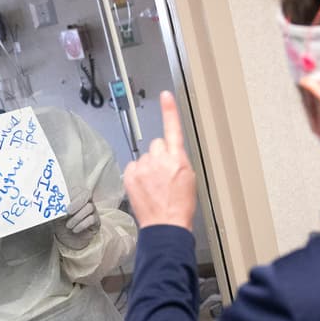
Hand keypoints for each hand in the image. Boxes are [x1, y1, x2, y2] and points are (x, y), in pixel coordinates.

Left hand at [51, 191, 99, 249]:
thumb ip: (56, 208)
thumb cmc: (62, 224)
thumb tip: (53, 204)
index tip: (63, 203)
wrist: (67, 240)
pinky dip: (82, 225)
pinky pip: (92, 219)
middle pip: (87, 194)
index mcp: (76, 197)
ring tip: (68, 226)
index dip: (71, 195)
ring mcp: (93, 211)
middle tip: (67, 212)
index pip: (78, 189)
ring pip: (89, 207)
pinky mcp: (96, 222)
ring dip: (77, 217)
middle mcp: (86, 202)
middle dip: (76, 203)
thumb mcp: (56, 215)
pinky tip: (74, 230)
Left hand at [123, 91, 196, 228]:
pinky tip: (144, 187)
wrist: (166, 224)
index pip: (173, 128)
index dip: (169, 110)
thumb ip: (179, 161)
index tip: (165, 96)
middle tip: (163, 174)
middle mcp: (159, 159)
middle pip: (156, 144)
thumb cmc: (180, 206)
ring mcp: (143, 167)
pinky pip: (133, 167)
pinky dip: (137, 174)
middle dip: (160, 155)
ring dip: (148, 166)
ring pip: (145, 157)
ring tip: (154, 185)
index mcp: (177, 158)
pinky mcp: (130, 176)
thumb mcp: (189, 179)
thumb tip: (171, 155)